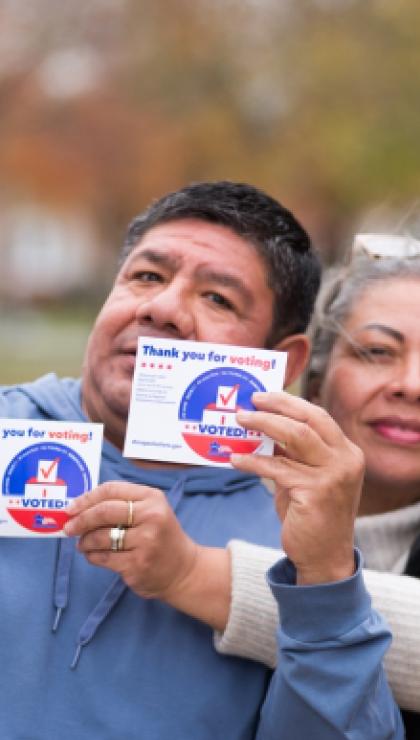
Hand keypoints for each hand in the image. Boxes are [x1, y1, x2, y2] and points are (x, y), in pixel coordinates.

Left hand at [64, 482, 198, 600]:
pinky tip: (94, 555)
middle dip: (80, 519)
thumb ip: (122, 504)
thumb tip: (80, 507)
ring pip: (101, 537)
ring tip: (83, 544)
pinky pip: (103, 558)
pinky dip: (92, 556)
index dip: (86, 498)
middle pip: (104, 511)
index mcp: (152, 498)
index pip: (111, 490)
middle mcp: (152, 516)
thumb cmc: (160, 536)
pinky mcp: (137, 564)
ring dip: (84, 541)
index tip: (71, 507)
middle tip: (68, 527)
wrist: (183, 570)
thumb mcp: (150, 511)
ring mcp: (146, 541)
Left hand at [231, 391, 364, 584]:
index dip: (289, 403)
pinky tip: (236, 459)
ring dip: (263, 425)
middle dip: (277, 406)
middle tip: (250, 402)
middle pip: (309, 419)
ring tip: (240, 421)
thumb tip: (263, 427)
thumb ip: (293, 454)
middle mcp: (346, 460)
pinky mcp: (315, 492)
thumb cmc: (311, 517)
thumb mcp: (306, 478)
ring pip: (295, 436)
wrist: (324, 559)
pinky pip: (278, 467)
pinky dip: (253, 460)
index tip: (263, 397)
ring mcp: (334, 475)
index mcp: (347, 453)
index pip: (317, 416)